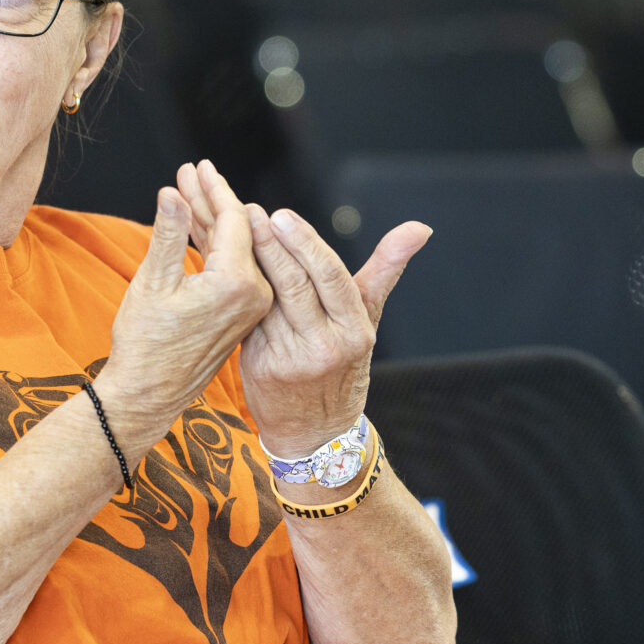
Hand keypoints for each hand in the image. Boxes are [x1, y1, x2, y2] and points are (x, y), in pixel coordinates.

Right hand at [94, 162, 272, 452]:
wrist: (149, 394)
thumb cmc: (145, 344)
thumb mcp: (152, 283)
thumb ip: (167, 234)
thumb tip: (174, 192)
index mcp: (238, 284)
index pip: (235, 220)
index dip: (213, 189)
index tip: (195, 166)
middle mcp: (255, 294)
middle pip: (239, 230)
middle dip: (211, 199)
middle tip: (189, 171)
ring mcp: (251, 305)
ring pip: (234, 248)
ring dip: (210, 220)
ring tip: (185, 190)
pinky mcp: (242, 313)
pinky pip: (231, 267)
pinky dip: (211, 245)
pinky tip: (193, 225)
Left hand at [170, 170, 426, 455]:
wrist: (316, 431)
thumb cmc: (344, 363)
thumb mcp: (368, 321)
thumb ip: (385, 270)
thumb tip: (420, 227)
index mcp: (355, 330)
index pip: (329, 277)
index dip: (304, 244)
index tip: (282, 215)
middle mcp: (326, 345)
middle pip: (294, 285)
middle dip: (270, 245)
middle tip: (249, 213)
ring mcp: (292, 358)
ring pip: (267, 300)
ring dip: (247, 263)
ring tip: (231, 231)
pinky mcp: (261, 367)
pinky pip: (248, 319)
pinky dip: (236, 291)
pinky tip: (222, 264)